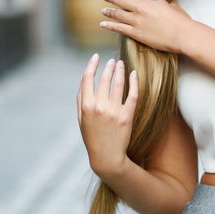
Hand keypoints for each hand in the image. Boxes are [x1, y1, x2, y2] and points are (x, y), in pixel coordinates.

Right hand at [77, 54, 137, 178]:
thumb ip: (81, 99)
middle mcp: (99, 107)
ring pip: (118, 83)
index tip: (96, 57)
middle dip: (108, 66)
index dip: (92, 64)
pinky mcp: (127, 116)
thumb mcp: (81, 118)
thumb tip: (84, 80)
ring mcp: (114, 111)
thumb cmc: (92, 136)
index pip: (87, 78)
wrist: (106, 156)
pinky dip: (133, 82)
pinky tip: (133, 74)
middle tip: (112, 61)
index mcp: (86, 106)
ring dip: (120, 70)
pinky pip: (132, 94)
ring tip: (121, 64)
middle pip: (104, 78)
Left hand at [97, 0, 191, 52]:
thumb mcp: (171, 5)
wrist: (182, 34)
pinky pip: (118, 28)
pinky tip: (103, 24)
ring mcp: (136, 20)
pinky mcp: (135, 33)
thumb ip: (163, 2)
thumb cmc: (180, 19)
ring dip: (108, 11)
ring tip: (104, 11)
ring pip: (116, 13)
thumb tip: (166, 1)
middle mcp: (139, 6)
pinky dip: (109, 25)